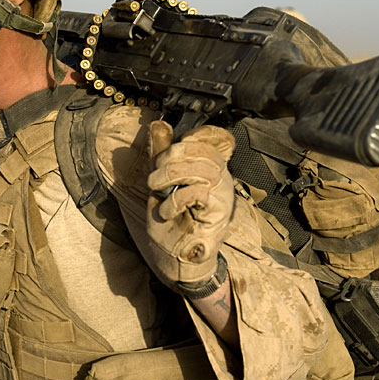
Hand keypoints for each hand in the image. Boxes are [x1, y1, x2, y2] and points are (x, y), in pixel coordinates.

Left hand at [145, 121, 235, 285]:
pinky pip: (199, 193)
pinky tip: (168, 210)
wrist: (173, 255)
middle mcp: (221, 178)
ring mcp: (223, 195)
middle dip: (170, 157)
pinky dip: (176, 199)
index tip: (175, 144)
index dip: (197, 135)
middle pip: (202, 150)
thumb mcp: (160, 180)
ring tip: (157, 189)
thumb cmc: (170, 220)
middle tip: (154, 175)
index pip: (217, 138)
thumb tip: (159, 124)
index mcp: (210, 166)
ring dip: (169, 176)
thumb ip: (161, 152)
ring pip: (201, 169)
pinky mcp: (219, 213)